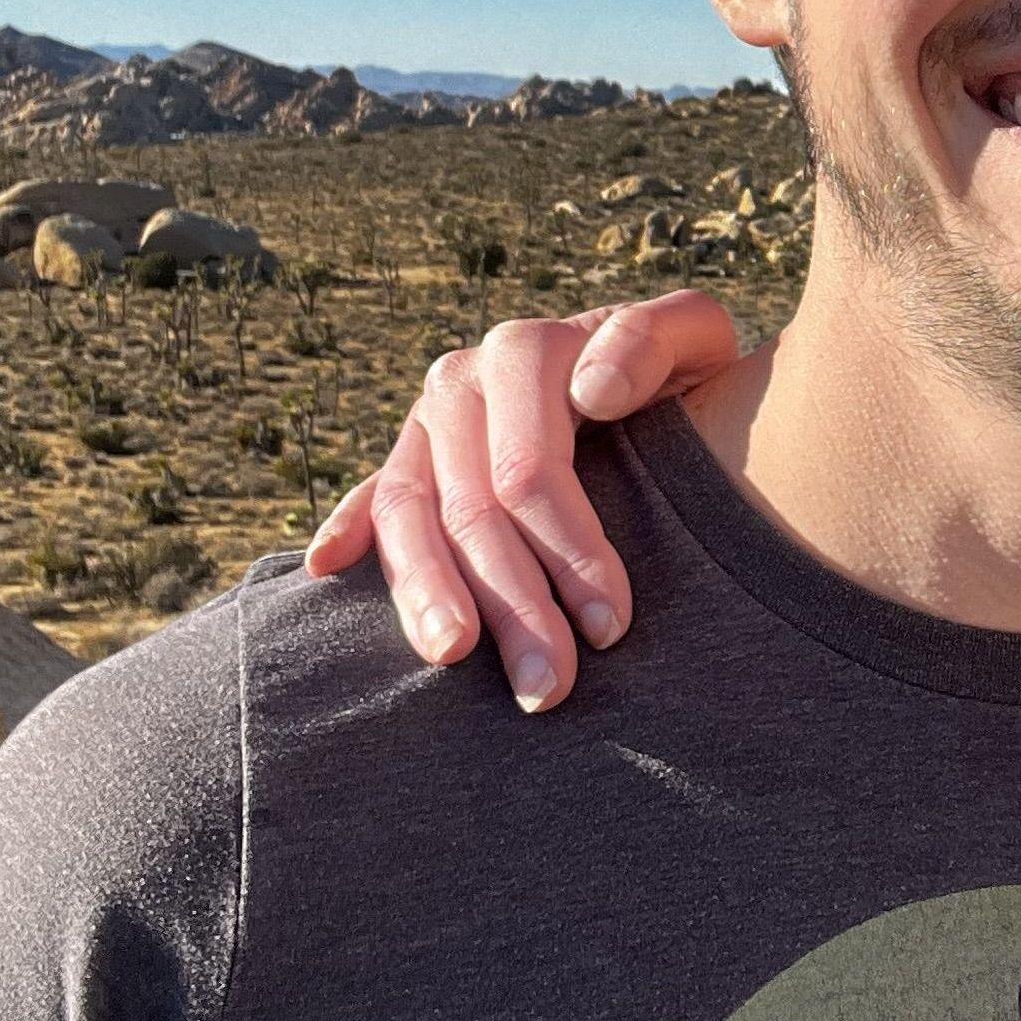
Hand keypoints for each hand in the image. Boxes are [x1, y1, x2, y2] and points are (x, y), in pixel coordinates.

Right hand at [305, 290, 743, 708]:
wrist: (659, 368)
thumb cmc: (682, 364)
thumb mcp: (694, 332)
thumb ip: (651, 341)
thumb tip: (591, 391)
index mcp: (526, 352)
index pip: (531, 469)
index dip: (568, 550)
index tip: (611, 626)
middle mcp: (462, 382)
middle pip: (469, 506)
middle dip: (509, 604)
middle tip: (547, 687)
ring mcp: (430, 421)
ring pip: (409, 515)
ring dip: (427, 597)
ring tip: (453, 661)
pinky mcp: (414, 456)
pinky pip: (373, 495)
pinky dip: (347, 530)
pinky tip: (326, 571)